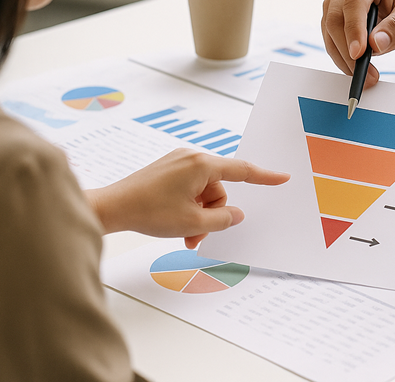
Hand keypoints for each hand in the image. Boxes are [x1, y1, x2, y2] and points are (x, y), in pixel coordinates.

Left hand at [86, 148, 288, 247]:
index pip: (242, 170)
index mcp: (202, 165)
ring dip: (199, 215)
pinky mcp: (167, 171)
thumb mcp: (193, 222)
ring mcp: (178, 163)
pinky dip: (188, 208)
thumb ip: (222, 219)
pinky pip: (189, 189)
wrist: (112, 207)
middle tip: (197, 237)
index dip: (265, 177)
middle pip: (219, 189)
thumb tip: (235, 214)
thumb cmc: (149, 211)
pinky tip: (177, 223)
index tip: (282, 178)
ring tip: (185, 235)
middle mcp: (192, 158)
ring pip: (203, 193)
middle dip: (212, 214)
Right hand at [322, 0, 394, 87]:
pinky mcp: (333, 20)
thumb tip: (376, 43)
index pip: (354, 2)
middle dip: (348, 50)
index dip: (354, 29)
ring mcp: (336, 3)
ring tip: (366, 76)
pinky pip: (331, 41)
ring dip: (344, 58)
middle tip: (365, 72)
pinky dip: (342, 59)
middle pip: (335, 18)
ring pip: (329, 33)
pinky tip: (357, 70)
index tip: (358, 53)